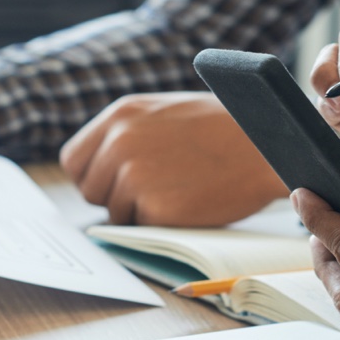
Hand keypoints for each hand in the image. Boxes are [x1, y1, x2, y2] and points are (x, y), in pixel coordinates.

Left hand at [59, 92, 288, 225]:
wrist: (265, 145)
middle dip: (113, 197)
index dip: (92, 176)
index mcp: (120, 116)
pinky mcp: (154, 207)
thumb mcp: (164, 112)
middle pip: (89, 190)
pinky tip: (189, 202)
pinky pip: (142, 227)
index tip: (111, 183)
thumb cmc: (223, 129)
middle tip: (153, 191)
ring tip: (179, 190)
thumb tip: (100, 168)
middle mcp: (119, 143)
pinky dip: (162, 223)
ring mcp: (134, 176)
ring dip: (140, 212)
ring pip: (114, 213)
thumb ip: (127, 134)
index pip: (74, 160)